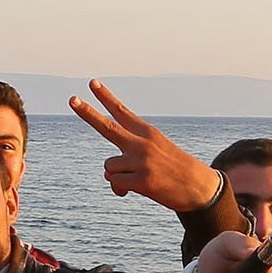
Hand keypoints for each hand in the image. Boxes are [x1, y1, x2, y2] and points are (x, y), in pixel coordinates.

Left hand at [69, 80, 219, 212]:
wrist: (200, 188)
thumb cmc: (176, 170)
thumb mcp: (157, 152)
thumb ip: (129, 157)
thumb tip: (109, 176)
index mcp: (147, 132)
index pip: (121, 111)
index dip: (105, 97)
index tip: (92, 83)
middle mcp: (143, 143)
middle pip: (107, 127)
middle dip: (87, 113)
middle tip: (72, 99)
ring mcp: (142, 161)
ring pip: (109, 166)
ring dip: (117, 175)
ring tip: (137, 178)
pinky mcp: (142, 181)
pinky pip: (115, 183)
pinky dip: (121, 189)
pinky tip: (136, 189)